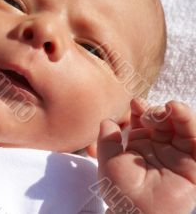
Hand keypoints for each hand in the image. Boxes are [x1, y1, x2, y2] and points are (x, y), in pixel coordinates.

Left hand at [97, 99, 195, 213]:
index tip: (135, 102)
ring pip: (182, 127)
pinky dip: (190, 123)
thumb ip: (107, 140)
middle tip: (149, 115)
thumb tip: (107, 120)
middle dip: (157, 111)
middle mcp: (159, 148)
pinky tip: (177, 111)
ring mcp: (177, 155)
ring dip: (176, 113)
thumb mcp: (108, 161)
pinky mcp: (192, 165)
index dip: (140, 109)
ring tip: (168, 107)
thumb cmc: (120, 192)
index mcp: (140, 145)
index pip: (143, 121)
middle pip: (163, 121)